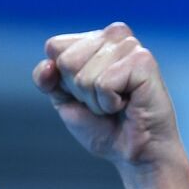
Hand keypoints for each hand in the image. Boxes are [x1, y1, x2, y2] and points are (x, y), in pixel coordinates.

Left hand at [32, 23, 181, 169]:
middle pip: (66, 61)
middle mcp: (113, 35)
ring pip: (84, 76)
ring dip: (97, 101)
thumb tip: (48, 65)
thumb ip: (46, 79)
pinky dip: (110, 103)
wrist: (136, 153)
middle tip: (105, 102)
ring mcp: (129, 45)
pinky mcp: (142, 60)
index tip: (87, 95)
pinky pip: (103, 84)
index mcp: (94, 39)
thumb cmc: (105, 127)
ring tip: (118, 105)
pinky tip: (128, 104)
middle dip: (81, 92)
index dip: (63, 81)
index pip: (54, 47)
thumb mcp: (64, 100)